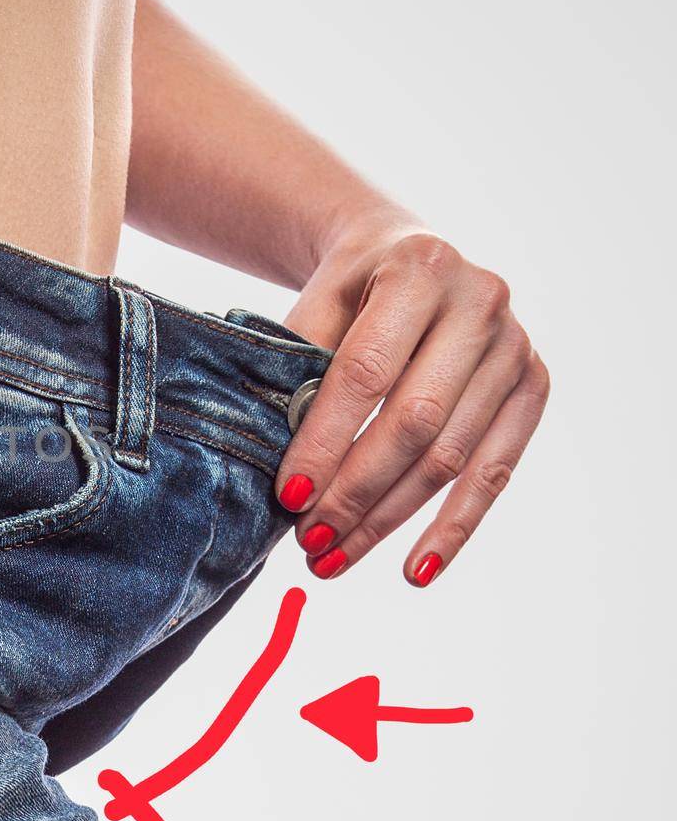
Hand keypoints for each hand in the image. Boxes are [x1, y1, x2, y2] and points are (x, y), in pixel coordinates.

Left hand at [277, 214, 548, 586]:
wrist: (404, 251)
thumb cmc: (348, 289)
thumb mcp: (314, 306)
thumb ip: (301, 372)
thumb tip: (288, 472)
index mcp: (418, 269)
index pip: (366, 373)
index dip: (326, 440)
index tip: (288, 497)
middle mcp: (480, 303)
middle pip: (415, 421)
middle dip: (356, 491)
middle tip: (309, 540)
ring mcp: (515, 345)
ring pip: (451, 456)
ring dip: (390, 519)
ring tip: (335, 559)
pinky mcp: (534, 384)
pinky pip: (496, 469)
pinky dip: (455, 525)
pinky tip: (417, 568)